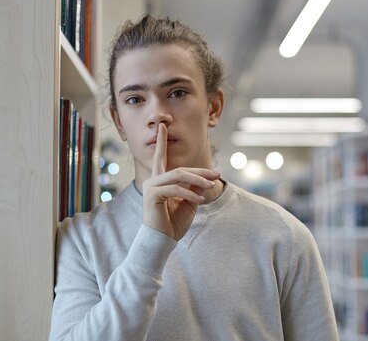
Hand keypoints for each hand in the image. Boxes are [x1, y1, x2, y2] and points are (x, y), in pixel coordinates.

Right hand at [142, 123, 219, 240]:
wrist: (163, 241)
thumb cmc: (174, 223)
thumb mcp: (190, 202)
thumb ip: (195, 187)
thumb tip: (206, 176)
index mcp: (161, 181)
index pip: (161, 157)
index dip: (161, 141)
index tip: (162, 126)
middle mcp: (153, 181)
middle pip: (180, 169)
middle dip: (199, 171)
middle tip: (216, 173)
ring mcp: (151, 187)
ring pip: (178, 175)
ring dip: (197, 179)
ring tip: (211, 186)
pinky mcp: (152, 195)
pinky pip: (175, 189)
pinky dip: (189, 193)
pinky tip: (201, 200)